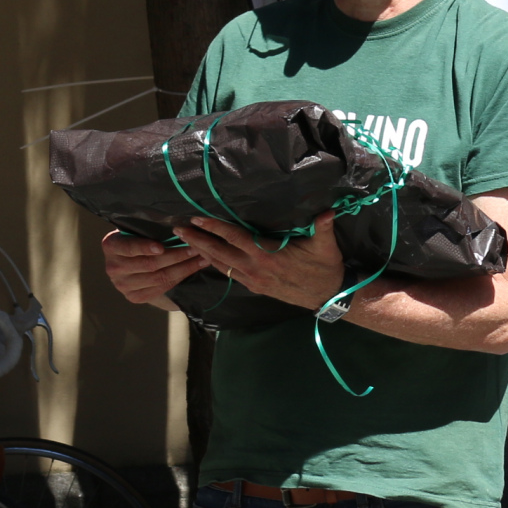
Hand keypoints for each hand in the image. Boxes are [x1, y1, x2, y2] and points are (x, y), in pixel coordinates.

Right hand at [102, 229, 208, 308]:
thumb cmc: (140, 239)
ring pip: (159, 277)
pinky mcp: (134, 297)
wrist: (132, 263)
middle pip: (149, 264)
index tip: (161, 246)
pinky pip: (162, 287)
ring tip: (202, 257)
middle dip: (176, 255)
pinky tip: (194, 268)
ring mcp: (123, 285)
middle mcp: (113, 267)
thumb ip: (149, 229)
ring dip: (184, 267)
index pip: (128, 247)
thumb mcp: (138, 231)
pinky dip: (181, 277)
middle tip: (196, 247)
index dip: (144, 247)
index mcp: (111, 246)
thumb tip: (178, 222)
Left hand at [174, 218, 348, 311]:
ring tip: (186, 241)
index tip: (196, 218)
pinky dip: (216, 264)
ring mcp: (253, 279)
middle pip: (219, 252)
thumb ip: (323, 227)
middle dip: (197, 240)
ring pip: (221, 265)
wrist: (327, 296)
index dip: (214, 227)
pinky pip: (229, 273)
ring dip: (202, 252)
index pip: (234, 237)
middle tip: (178, 230)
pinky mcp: (255, 287)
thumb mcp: (326, 246)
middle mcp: (254, 268)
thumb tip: (328, 211)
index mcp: (266, 254)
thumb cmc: (324, 268)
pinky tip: (208, 257)